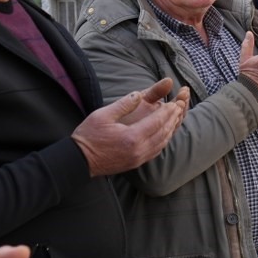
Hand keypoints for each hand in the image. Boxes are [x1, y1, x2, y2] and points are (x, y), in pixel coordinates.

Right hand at [71, 77, 186, 175]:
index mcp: (132, 137)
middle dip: (173, 119)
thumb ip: (123, 104)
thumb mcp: (102, 115)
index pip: (157, 122)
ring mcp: (138, 159)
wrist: (79, 160)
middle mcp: (138, 150)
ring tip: (175, 119)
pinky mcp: (135, 163)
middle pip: (163, 133)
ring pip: (162, 143)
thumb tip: (139, 94)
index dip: (168, 112)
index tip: (174, 103)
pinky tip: (164, 134)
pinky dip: (163, 141)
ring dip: (170, 130)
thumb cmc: (88, 136)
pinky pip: (155, 151)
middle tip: (179, 108)